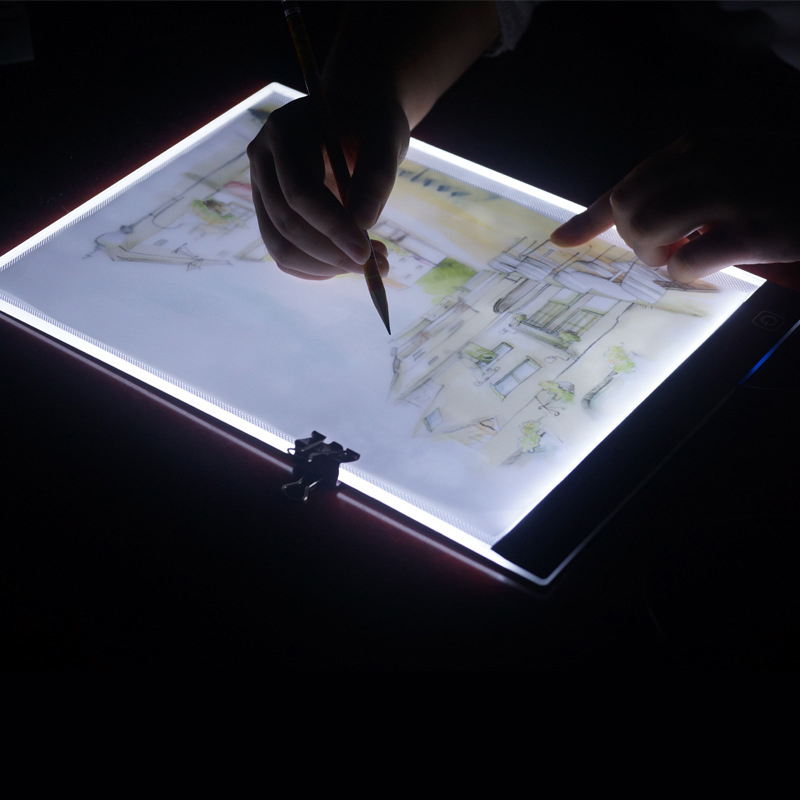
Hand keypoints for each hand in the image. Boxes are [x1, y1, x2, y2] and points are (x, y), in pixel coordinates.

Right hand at [247, 93, 408, 279]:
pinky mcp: (268, 212)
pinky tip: (348, 261)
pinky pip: (284, 254)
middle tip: (379, 265)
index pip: (299, 192)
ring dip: (326, 266)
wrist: (354, 118)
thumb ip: (377, 175)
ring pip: (280, 246)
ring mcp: (260, 189)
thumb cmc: (370, 123)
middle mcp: (262, 160)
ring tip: (372, 263)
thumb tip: (364, 223)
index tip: (366, 254)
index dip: (332, 228)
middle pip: (286, 224)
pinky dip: (317, 268)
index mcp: (284, 131)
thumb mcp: (385, 136)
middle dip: (333, 254)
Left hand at [551, 129, 799, 282]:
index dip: (589, 220)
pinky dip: (685, 274)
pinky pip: (688, 262)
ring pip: (649, 232)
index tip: (559, 241)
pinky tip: (706, 266)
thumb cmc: (774, 180)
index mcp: (694, 145)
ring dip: (655, 257)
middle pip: (628, 210)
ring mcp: (730, 193)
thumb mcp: (723, 165)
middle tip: (659, 252)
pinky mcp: (753, 229)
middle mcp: (707, 161)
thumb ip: (674, 184)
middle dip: (633, 242)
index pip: (625, 186)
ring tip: (679, 257)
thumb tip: (624, 217)